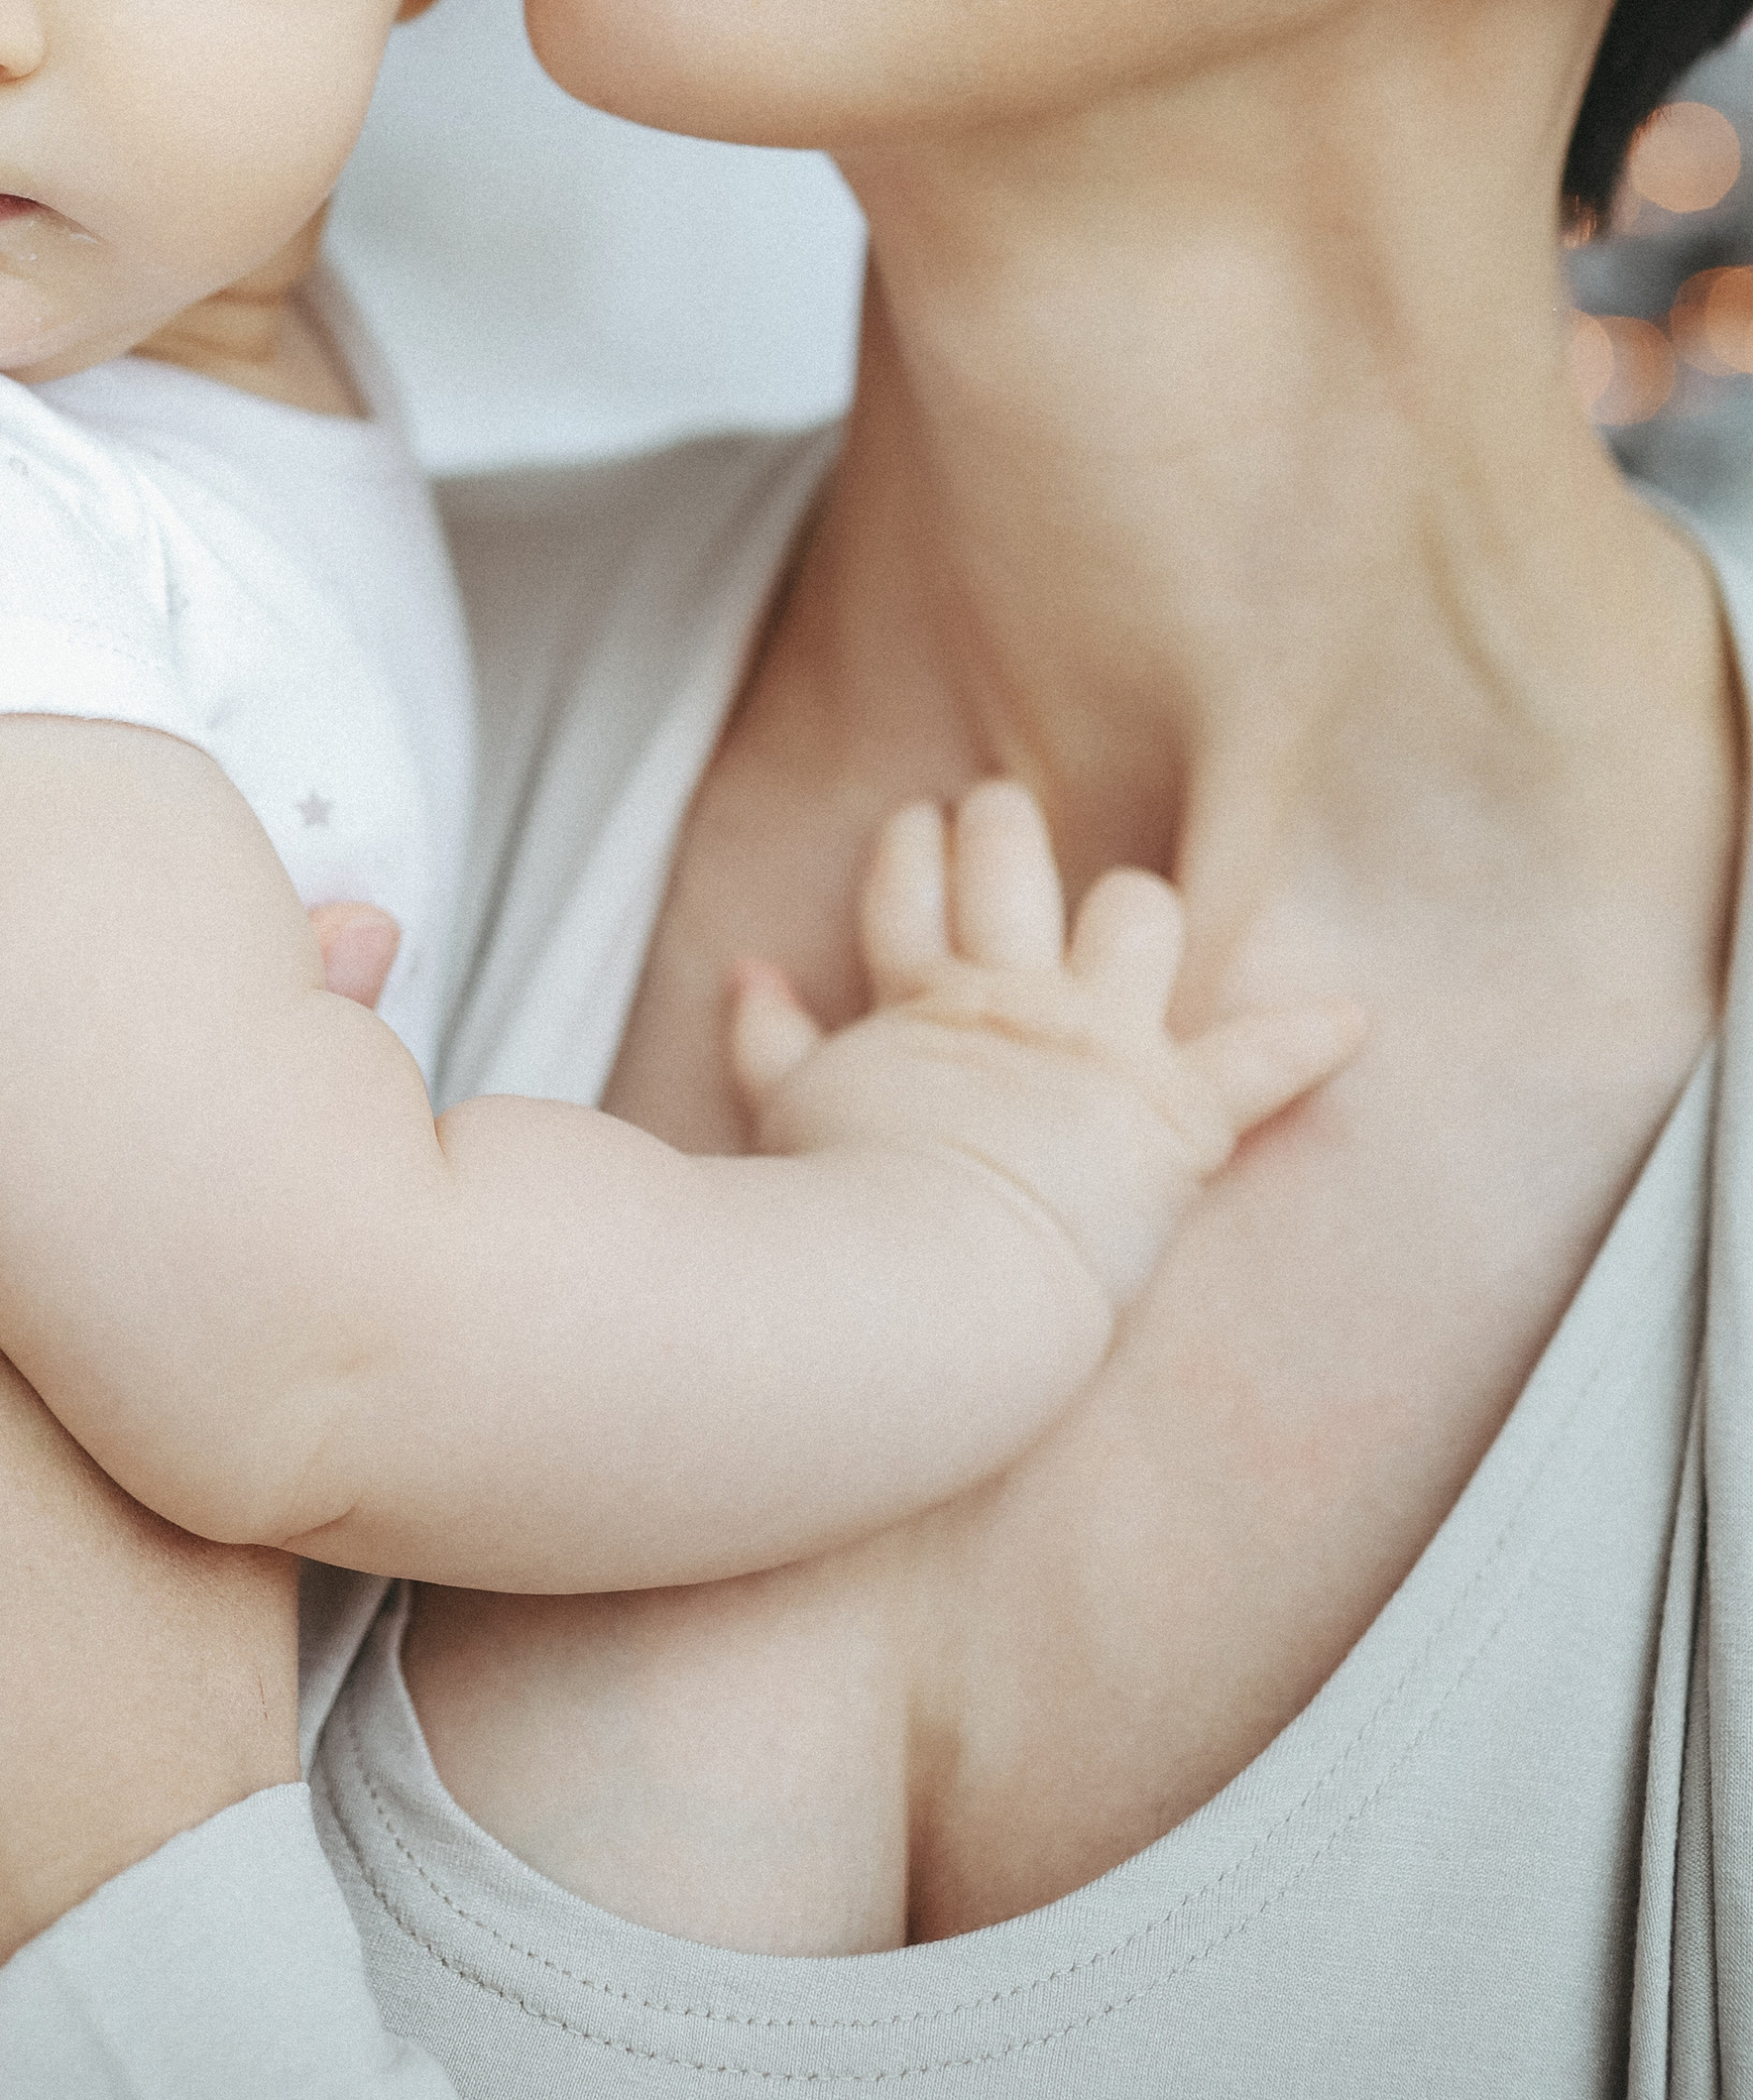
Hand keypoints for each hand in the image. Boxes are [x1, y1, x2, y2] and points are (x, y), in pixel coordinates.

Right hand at [726, 782, 1362, 1317]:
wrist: (916, 1283)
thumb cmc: (835, 1214)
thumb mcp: (784, 1113)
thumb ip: (764, 1037)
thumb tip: (746, 972)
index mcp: (918, 1003)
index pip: (907, 893)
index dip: (910, 854)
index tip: (917, 828)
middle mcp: (1011, 998)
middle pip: (1012, 861)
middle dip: (1008, 830)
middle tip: (1005, 816)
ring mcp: (1095, 1042)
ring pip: (1135, 914)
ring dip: (1135, 905)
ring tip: (1133, 901)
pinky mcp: (1170, 1111)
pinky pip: (1256, 1064)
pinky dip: (1304, 1043)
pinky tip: (1353, 1021)